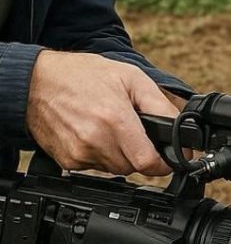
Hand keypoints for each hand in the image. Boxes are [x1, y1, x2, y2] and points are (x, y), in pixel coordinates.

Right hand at [26, 50, 176, 175]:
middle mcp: (96, 141)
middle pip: (133, 167)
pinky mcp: (67, 161)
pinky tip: (93, 133)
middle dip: (140, 152)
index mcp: (115, 120)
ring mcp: (79, 154)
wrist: (37, 82)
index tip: (167, 156)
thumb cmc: (83, 75)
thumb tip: (181, 129)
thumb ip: (160, 105)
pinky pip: (95, 167)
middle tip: (133, 129)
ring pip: (115, 169)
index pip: (149, 162)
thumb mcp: (132, 78)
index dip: (163, 161)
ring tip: (110, 127)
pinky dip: (100, 154)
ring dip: (120, 154)